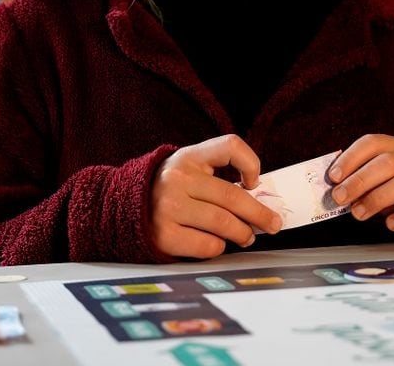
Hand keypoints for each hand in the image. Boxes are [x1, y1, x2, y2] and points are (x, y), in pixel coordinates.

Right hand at [150, 134, 281, 258]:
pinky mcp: (164, 235)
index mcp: (188, 157)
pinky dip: (219, 247)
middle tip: (272, 224)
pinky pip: (207, 244)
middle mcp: (178, 179)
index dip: (250, 162)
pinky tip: (217, 243)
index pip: (229, 145)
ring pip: (222, 223)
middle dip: (259, 213)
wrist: (121, 207)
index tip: (254, 182)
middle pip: (232, 196)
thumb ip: (218, 176)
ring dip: (242, 233)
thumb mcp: (188, 169)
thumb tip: (258, 200)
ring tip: (247, 236)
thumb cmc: (168, 189)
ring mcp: (169, 207)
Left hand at [327, 135, 393, 233]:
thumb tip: (333, 189)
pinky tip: (391, 224)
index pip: (374, 142)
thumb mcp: (379, 181)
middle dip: (360, 180)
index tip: (333, 177)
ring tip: (359, 214)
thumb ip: (360, 181)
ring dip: (378, 198)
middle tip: (340, 198)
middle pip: (389, 162)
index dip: (351, 157)